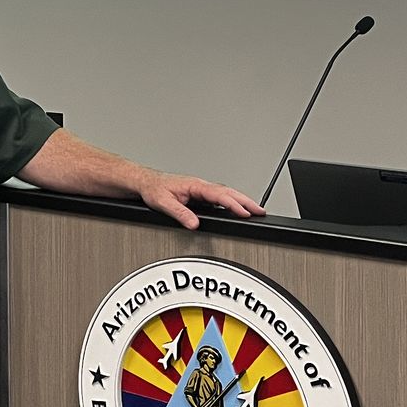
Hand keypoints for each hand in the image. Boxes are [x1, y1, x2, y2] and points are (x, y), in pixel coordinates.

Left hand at [137, 172, 264, 229]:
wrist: (145, 182)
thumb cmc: (153, 189)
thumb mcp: (163, 202)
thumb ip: (180, 213)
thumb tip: (194, 224)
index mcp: (194, 185)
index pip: (219, 195)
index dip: (233, 204)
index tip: (245, 212)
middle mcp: (200, 185)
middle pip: (229, 192)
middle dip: (246, 201)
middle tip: (261, 211)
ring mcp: (201, 189)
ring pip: (226, 193)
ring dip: (242, 201)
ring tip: (255, 210)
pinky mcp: (200, 194)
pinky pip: (220, 197)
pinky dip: (232, 202)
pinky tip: (237, 209)